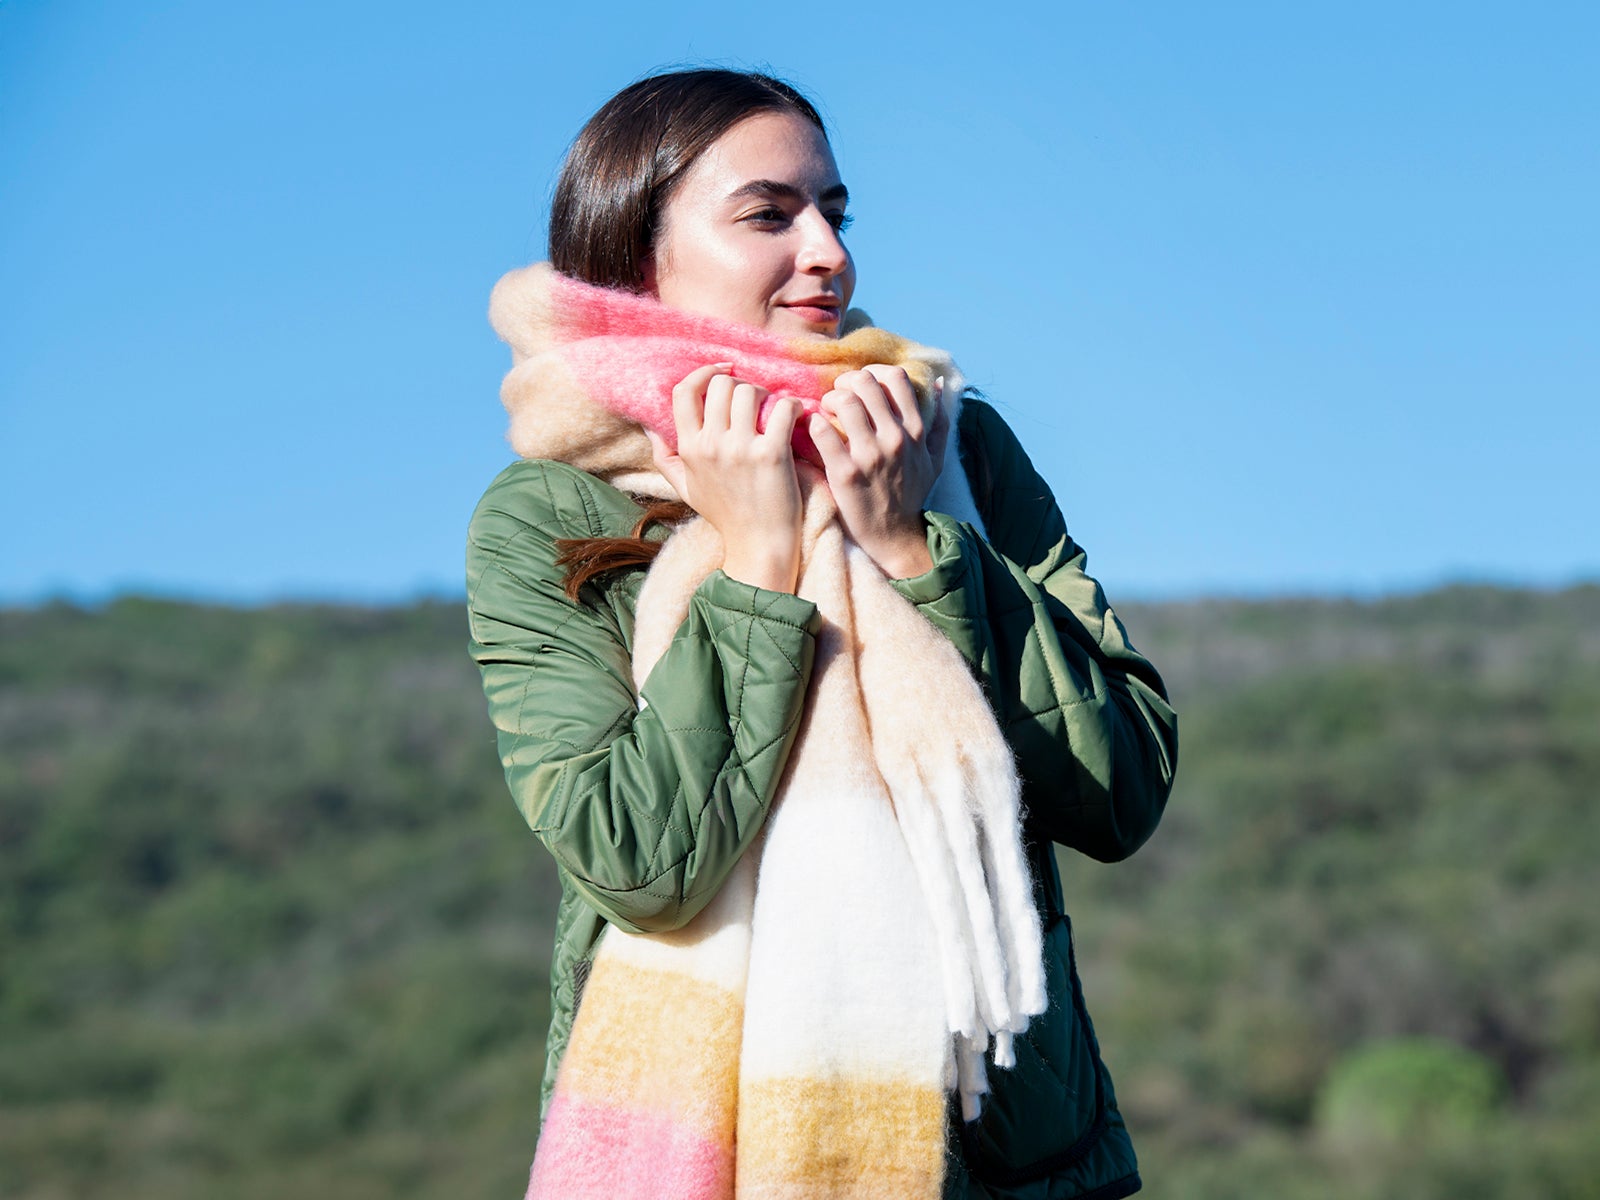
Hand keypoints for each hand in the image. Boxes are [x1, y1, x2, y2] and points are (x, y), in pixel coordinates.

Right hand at [646, 363, 803, 593]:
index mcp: (689, 449)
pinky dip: (792, 406)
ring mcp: (741, 449)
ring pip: (750, 391)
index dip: (703, 373)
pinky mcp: (771, 454)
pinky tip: (796, 416)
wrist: (758, 545)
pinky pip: (782, 408)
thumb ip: (665, 458)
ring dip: (767, 394)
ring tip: (774, 410)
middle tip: (755, 400)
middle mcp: (711, 445)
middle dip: (741, 384)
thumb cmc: (725, 516)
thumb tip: (649, 429)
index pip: (684, 392)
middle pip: (721, 385)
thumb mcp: (686, 489)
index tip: (723, 371)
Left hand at [807, 365, 950, 577]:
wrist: (895, 536)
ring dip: (829, 400)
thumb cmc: (912, 495)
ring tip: (826, 412)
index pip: (895, 378)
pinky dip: (814, 423)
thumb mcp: (935, 459)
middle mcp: (895, 438)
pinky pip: (823, 431)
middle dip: (845, 383)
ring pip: (844, 402)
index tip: (861, 386)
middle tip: (838, 396)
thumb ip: (939, 421)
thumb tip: (938, 383)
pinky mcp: (845, 473)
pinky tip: (815, 430)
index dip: (873, 372)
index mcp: (915, 431)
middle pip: (864, 383)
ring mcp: (870, 455)